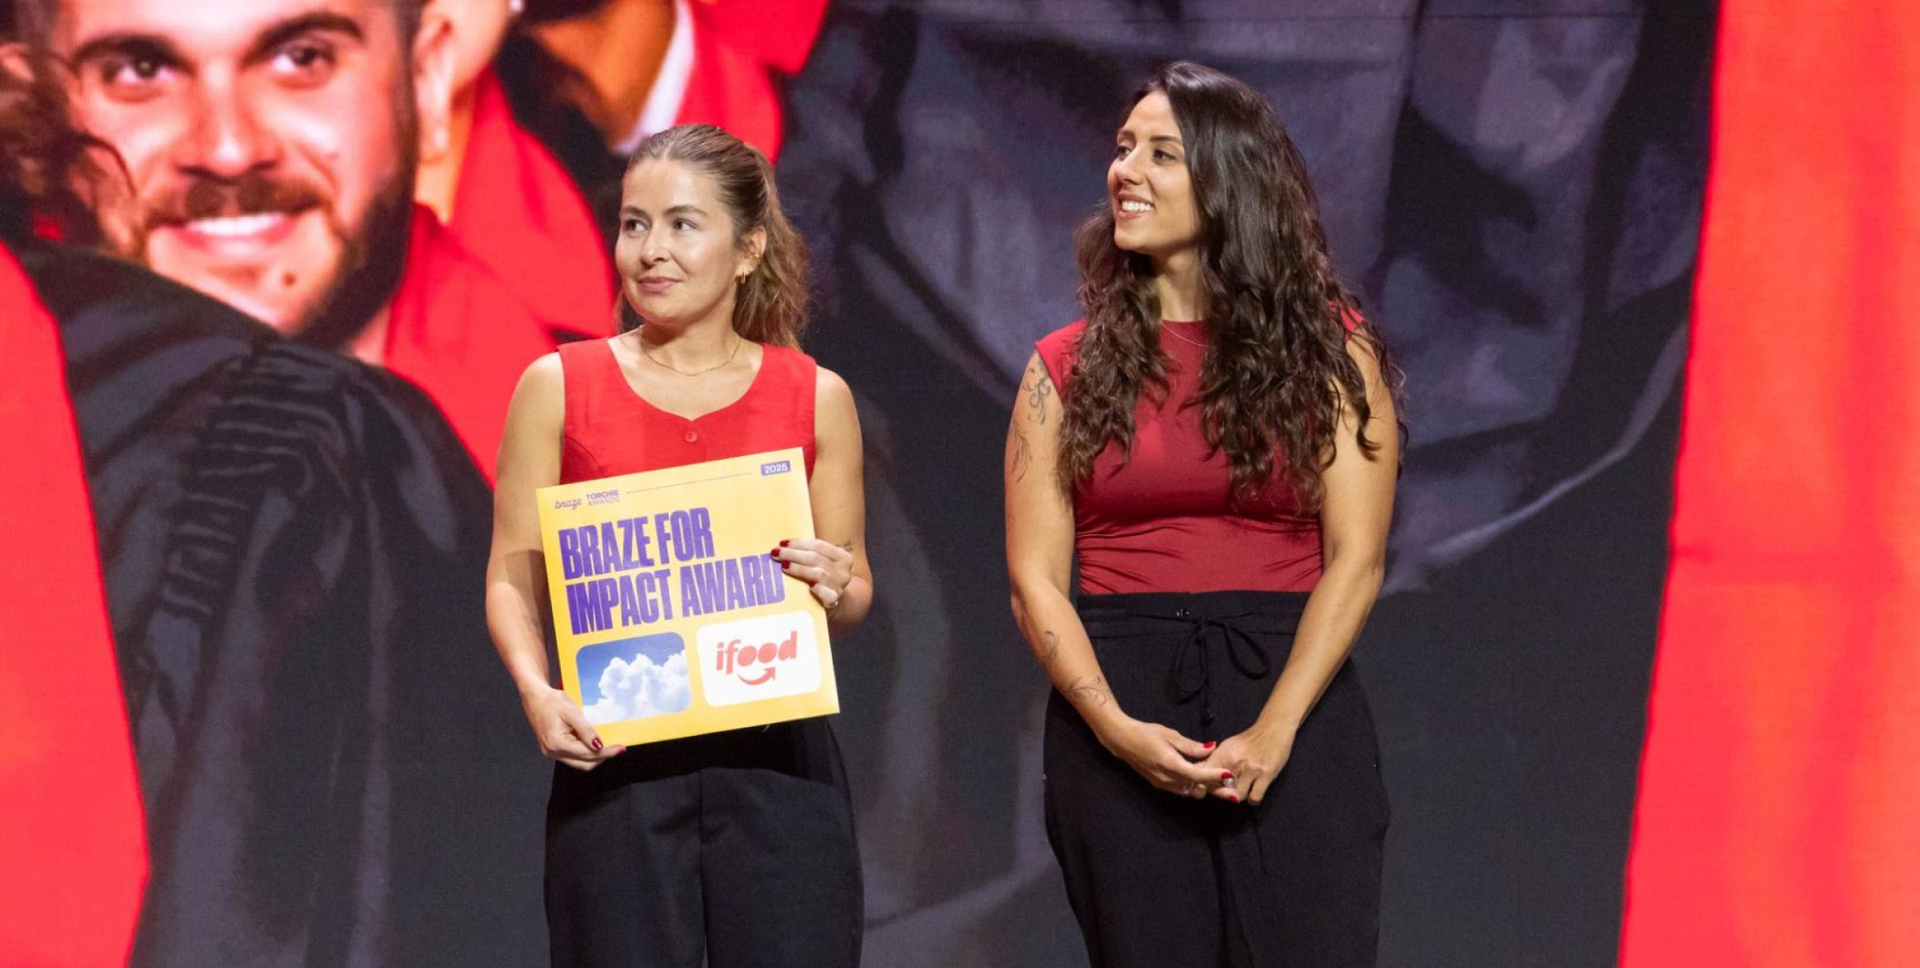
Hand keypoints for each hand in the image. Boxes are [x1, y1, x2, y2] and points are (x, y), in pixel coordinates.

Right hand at [519, 684, 625, 770]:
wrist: (534, 696)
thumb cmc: (551, 701)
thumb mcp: (572, 712)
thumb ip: (586, 731)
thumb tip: (599, 746)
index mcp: (557, 744)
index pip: (588, 754)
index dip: (606, 752)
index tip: (620, 749)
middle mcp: (553, 752)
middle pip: (584, 764)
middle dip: (602, 757)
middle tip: (616, 748)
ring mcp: (552, 752)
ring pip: (579, 763)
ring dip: (594, 756)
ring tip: (607, 745)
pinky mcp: (553, 749)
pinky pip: (573, 756)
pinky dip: (585, 752)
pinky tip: (592, 742)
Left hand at [771, 538, 852, 610]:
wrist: (834, 600)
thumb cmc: (823, 578)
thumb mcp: (822, 563)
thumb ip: (809, 554)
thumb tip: (783, 546)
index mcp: (842, 556)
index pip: (818, 546)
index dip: (799, 543)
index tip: (782, 543)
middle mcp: (843, 570)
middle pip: (816, 558)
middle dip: (793, 554)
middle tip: (776, 553)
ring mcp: (839, 586)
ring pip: (818, 573)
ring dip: (799, 568)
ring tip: (784, 566)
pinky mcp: (835, 600)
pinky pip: (826, 593)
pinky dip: (818, 589)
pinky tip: (808, 586)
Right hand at [1094, 715, 1225, 798]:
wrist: (1123, 740)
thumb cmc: (1146, 733)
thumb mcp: (1171, 735)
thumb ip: (1191, 746)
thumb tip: (1211, 748)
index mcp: (1171, 765)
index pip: (1198, 776)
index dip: (1215, 776)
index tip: (1229, 775)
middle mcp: (1167, 779)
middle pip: (1196, 789)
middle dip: (1212, 785)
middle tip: (1227, 779)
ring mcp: (1162, 784)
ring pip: (1189, 792)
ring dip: (1202, 786)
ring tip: (1214, 776)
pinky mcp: (1159, 785)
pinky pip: (1180, 789)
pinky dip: (1191, 785)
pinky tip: (1197, 775)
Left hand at [1196, 721, 1295, 805]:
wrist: (1274, 728)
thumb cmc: (1250, 739)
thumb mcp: (1228, 746)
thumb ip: (1214, 760)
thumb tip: (1200, 773)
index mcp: (1222, 754)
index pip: (1203, 774)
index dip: (1201, 785)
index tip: (1206, 788)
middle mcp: (1234, 761)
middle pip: (1219, 789)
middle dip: (1220, 793)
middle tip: (1226, 791)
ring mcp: (1250, 769)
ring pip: (1237, 796)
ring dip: (1239, 796)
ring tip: (1242, 789)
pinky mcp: (1266, 774)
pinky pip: (1255, 797)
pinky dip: (1254, 799)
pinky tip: (1254, 792)